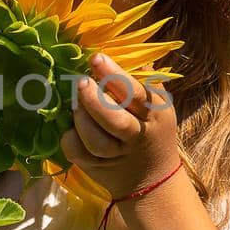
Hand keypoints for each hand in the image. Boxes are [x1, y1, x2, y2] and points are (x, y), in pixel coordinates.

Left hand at [60, 53, 182, 198]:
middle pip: (116, 120)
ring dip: (81, 120)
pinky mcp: (98, 168)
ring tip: (74, 104)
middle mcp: (138, 135)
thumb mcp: (159, 105)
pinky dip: (70, 139)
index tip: (95, 57)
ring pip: (96, 141)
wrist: (153, 180)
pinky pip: (79, 154)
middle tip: (80, 81)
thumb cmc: (152, 131)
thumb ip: (144, 80)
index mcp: (155, 114)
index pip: (136, 92)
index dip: (114, 75)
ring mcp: (117, 155)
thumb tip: (123, 48)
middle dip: (94, 99)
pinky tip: (69, 127)